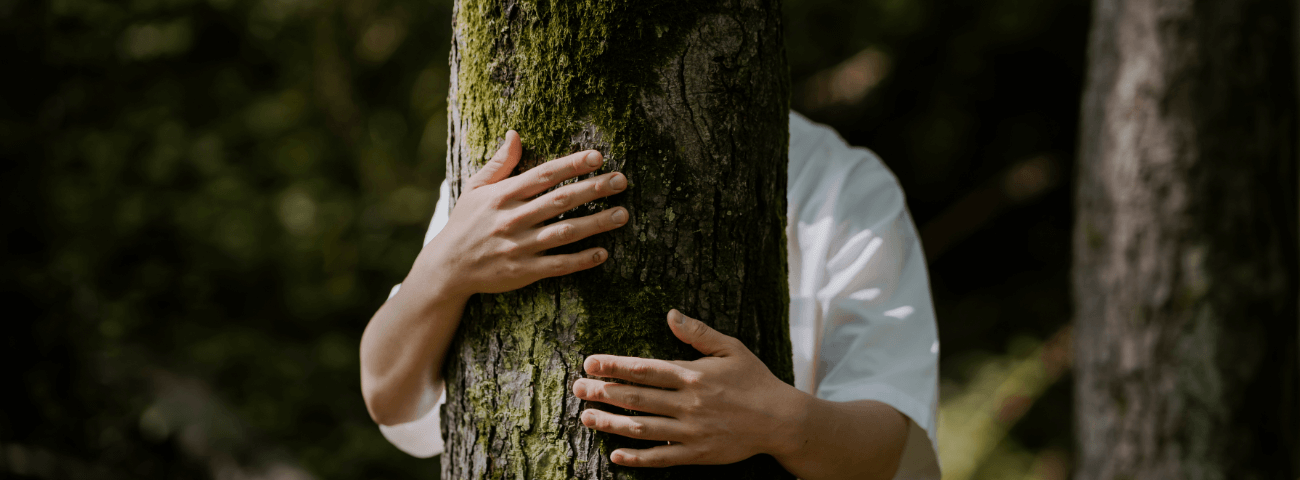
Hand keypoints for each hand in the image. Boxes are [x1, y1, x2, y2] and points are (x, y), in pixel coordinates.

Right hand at [412, 130, 628, 300]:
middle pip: (560, 201)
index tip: (597, 156)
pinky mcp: (524, 271)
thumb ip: (499, 163)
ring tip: (623, 214)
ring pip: (564, 232)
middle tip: (622, 180)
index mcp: (503, 195)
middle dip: (593, 189)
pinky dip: (581, 260)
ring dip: (596, 223)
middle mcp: (513, 219)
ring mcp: (520, 247)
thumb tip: (515, 134)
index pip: (544, 175)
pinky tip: (603, 253)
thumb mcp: (475, 189)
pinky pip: (558, 265)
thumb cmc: (465, 223)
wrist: (447, 267)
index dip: (572, 165)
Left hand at [573, 309, 809, 467]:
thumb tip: (671, 314)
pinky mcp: (697, 454)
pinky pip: (661, 457)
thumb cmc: (756, 381)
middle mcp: (688, 403)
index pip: (645, 369)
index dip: (614, 366)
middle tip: (577, 389)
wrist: (781, 420)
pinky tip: (615, 455)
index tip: (589, 363)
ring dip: (611, 423)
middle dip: (603, 392)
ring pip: (641, 428)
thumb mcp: (732, 349)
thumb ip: (699, 333)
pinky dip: (636, 458)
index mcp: (693, 375)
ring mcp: (691, 431)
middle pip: (636, 398)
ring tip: (587, 418)